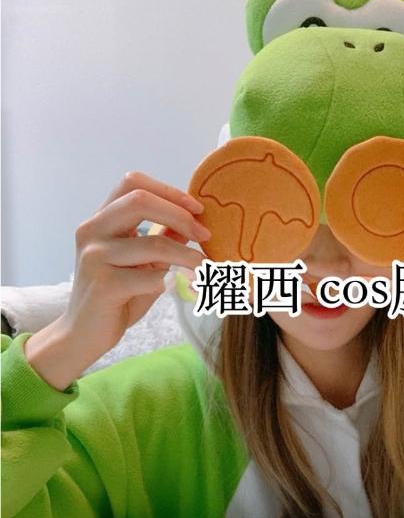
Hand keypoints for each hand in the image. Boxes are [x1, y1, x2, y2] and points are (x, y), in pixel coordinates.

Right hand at [25, 172, 210, 388]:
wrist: (85, 334)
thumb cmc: (118, 295)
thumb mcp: (145, 262)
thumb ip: (164, 238)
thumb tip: (196, 220)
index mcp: (101, 220)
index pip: (133, 183)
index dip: (169, 191)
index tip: (197, 209)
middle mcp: (92, 231)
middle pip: (140, 202)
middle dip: (180, 215)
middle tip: (205, 234)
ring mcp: (95, 257)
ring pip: (153, 244)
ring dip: (187, 255)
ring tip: (204, 266)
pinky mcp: (104, 285)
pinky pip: (150, 277)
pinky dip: (171, 281)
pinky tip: (177, 287)